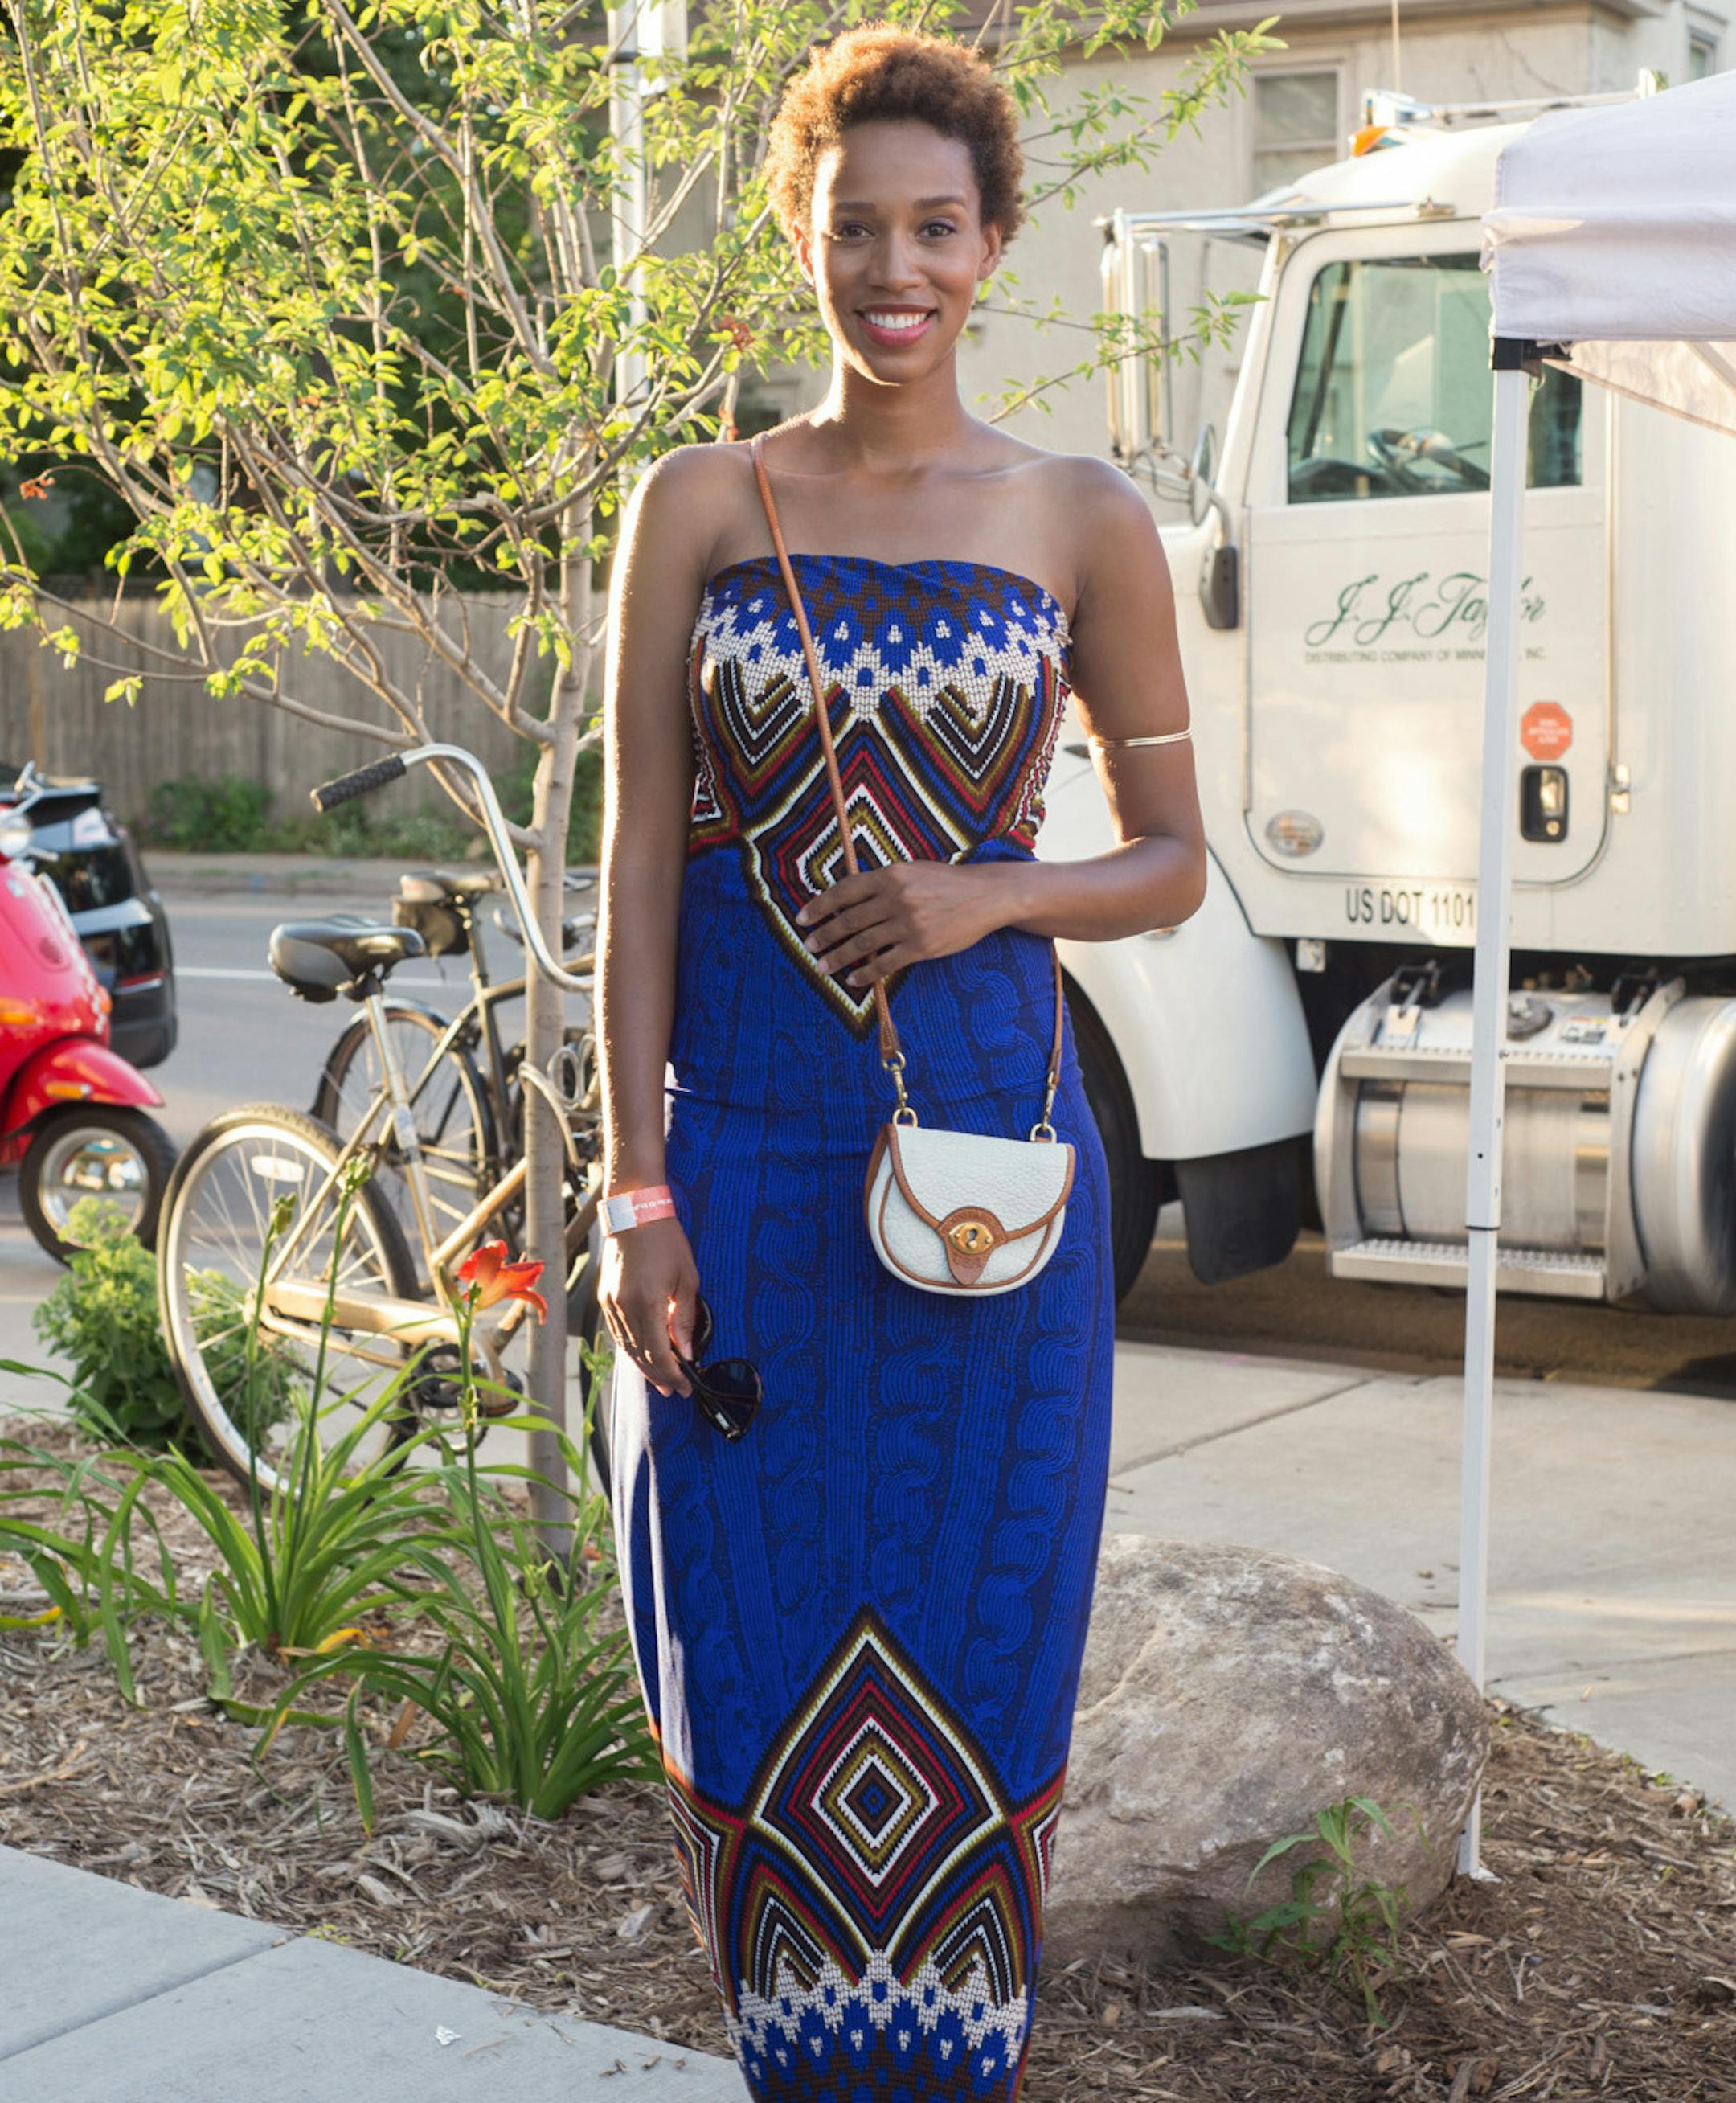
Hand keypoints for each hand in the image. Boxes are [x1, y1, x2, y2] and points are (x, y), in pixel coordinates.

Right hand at [598, 1216, 699, 1397]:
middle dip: (659, 1377)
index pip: (659, 1353)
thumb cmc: (665, 1240)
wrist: (634, 1212)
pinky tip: (642, 1355)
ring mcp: (610, 1303)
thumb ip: (685, 1318)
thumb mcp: (687, 1278)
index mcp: (647, 1303)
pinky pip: (617, 1333)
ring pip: (626, 1347)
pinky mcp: (604, 1297)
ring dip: (644, 1367)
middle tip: (675, 1391)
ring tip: (660, 1380)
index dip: (673, 1375)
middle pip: (640, 1355)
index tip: (686, 1387)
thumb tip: (688, 1351)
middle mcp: (624, 1307)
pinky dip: (630, 1348)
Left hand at [794, 861, 1012, 986]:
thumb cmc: (946, 882)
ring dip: (838, 957)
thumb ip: (882, 883)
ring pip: (862, 944)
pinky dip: (866, 973)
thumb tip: (848, 901)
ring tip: (823, 966)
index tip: (803, 919)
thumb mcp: (912, 871)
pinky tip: (853, 979)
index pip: (844, 892)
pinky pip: (885, 964)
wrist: (986, 896)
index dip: (819, 906)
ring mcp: (909, 924)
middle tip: (809, 946)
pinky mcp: (921, 947)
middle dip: (824, 935)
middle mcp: (897, 898)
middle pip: (849, 921)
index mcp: (891, 875)